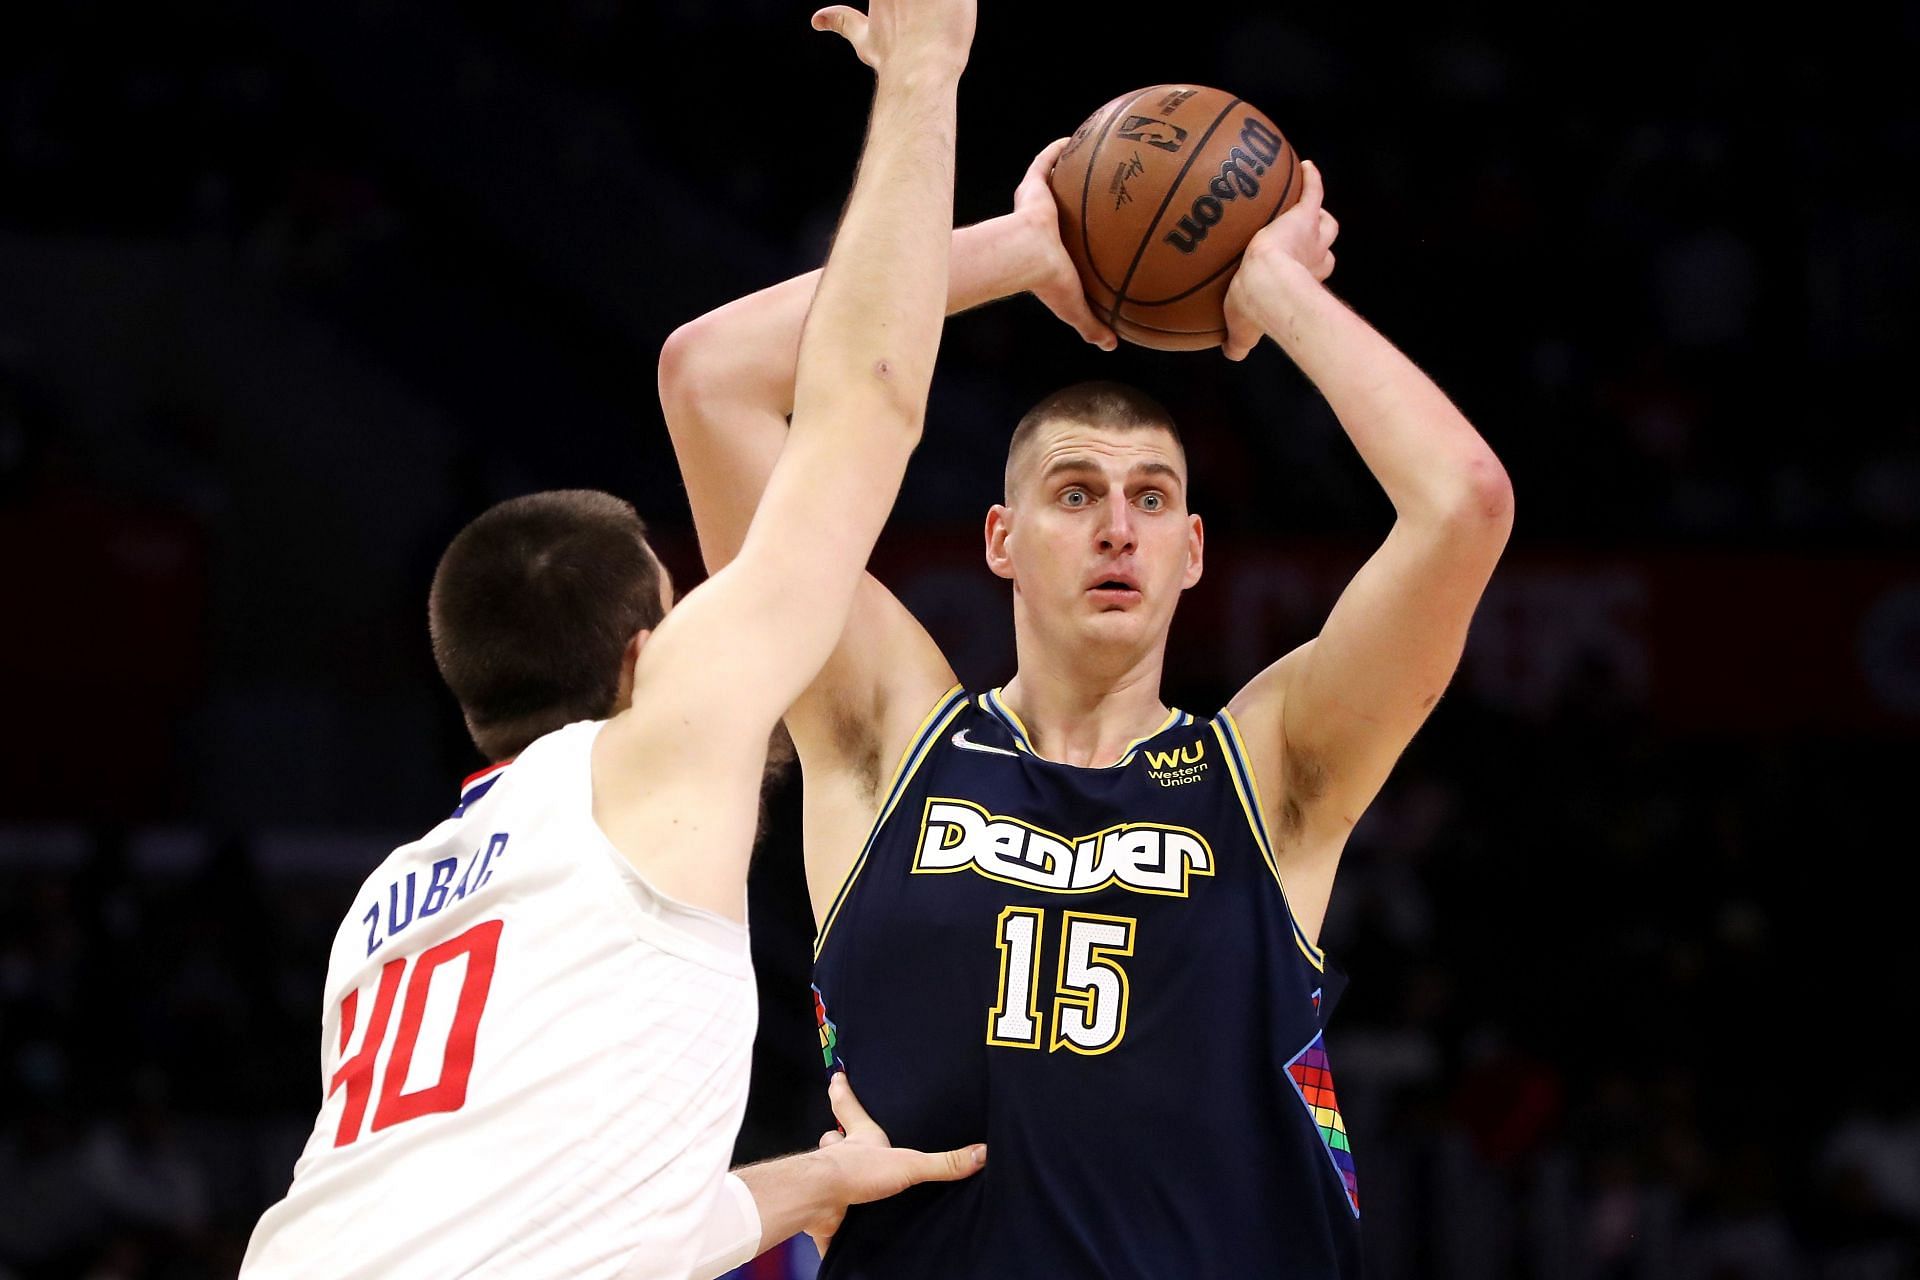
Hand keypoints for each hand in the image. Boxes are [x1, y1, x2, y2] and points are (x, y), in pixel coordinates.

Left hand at [805, 1071, 984, 1257]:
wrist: (819, 1200)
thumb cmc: (857, 1170)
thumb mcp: (908, 1164)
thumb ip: (943, 1163)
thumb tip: (982, 1153)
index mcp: (860, 1139)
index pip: (848, 1106)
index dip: (843, 1090)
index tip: (836, 1076)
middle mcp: (840, 1156)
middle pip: (834, 1139)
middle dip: (837, 1137)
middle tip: (840, 1136)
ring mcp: (828, 1182)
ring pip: (828, 1174)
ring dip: (836, 1178)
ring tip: (849, 1186)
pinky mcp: (824, 1211)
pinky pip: (829, 1219)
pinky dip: (833, 1225)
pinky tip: (842, 1231)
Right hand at [812, 0, 975, 78]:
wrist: (920, 74)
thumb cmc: (893, 61)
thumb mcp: (865, 40)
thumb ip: (844, 22)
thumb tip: (818, 20)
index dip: (899, 6)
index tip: (906, 13)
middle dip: (919, 4)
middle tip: (922, 14)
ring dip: (934, 5)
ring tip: (934, 15)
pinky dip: (956, 3)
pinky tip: (948, 11)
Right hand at [1013, 139, 1116, 350]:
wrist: (1028, 255)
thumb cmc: (1049, 283)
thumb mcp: (1076, 308)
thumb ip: (1092, 326)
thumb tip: (1111, 346)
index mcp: (1050, 254)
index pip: (1065, 246)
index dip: (1076, 241)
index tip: (1092, 238)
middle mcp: (1042, 227)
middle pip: (1059, 211)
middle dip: (1071, 203)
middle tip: (1092, 196)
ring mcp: (1035, 205)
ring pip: (1051, 183)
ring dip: (1064, 172)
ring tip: (1085, 159)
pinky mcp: (1032, 186)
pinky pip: (1044, 162)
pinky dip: (1056, 150)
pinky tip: (1073, 138)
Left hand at [1222, 159, 1338, 360]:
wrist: (1264, 284)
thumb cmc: (1255, 309)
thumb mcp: (1243, 331)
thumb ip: (1238, 342)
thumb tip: (1231, 354)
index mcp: (1302, 280)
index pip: (1314, 271)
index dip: (1310, 269)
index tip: (1300, 271)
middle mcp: (1313, 257)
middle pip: (1325, 245)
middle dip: (1318, 242)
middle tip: (1302, 238)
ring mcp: (1310, 235)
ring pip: (1326, 222)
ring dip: (1318, 216)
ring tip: (1304, 206)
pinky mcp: (1302, 215)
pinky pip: (1312, 190)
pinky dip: (1311, 178)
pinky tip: (1305, 166)